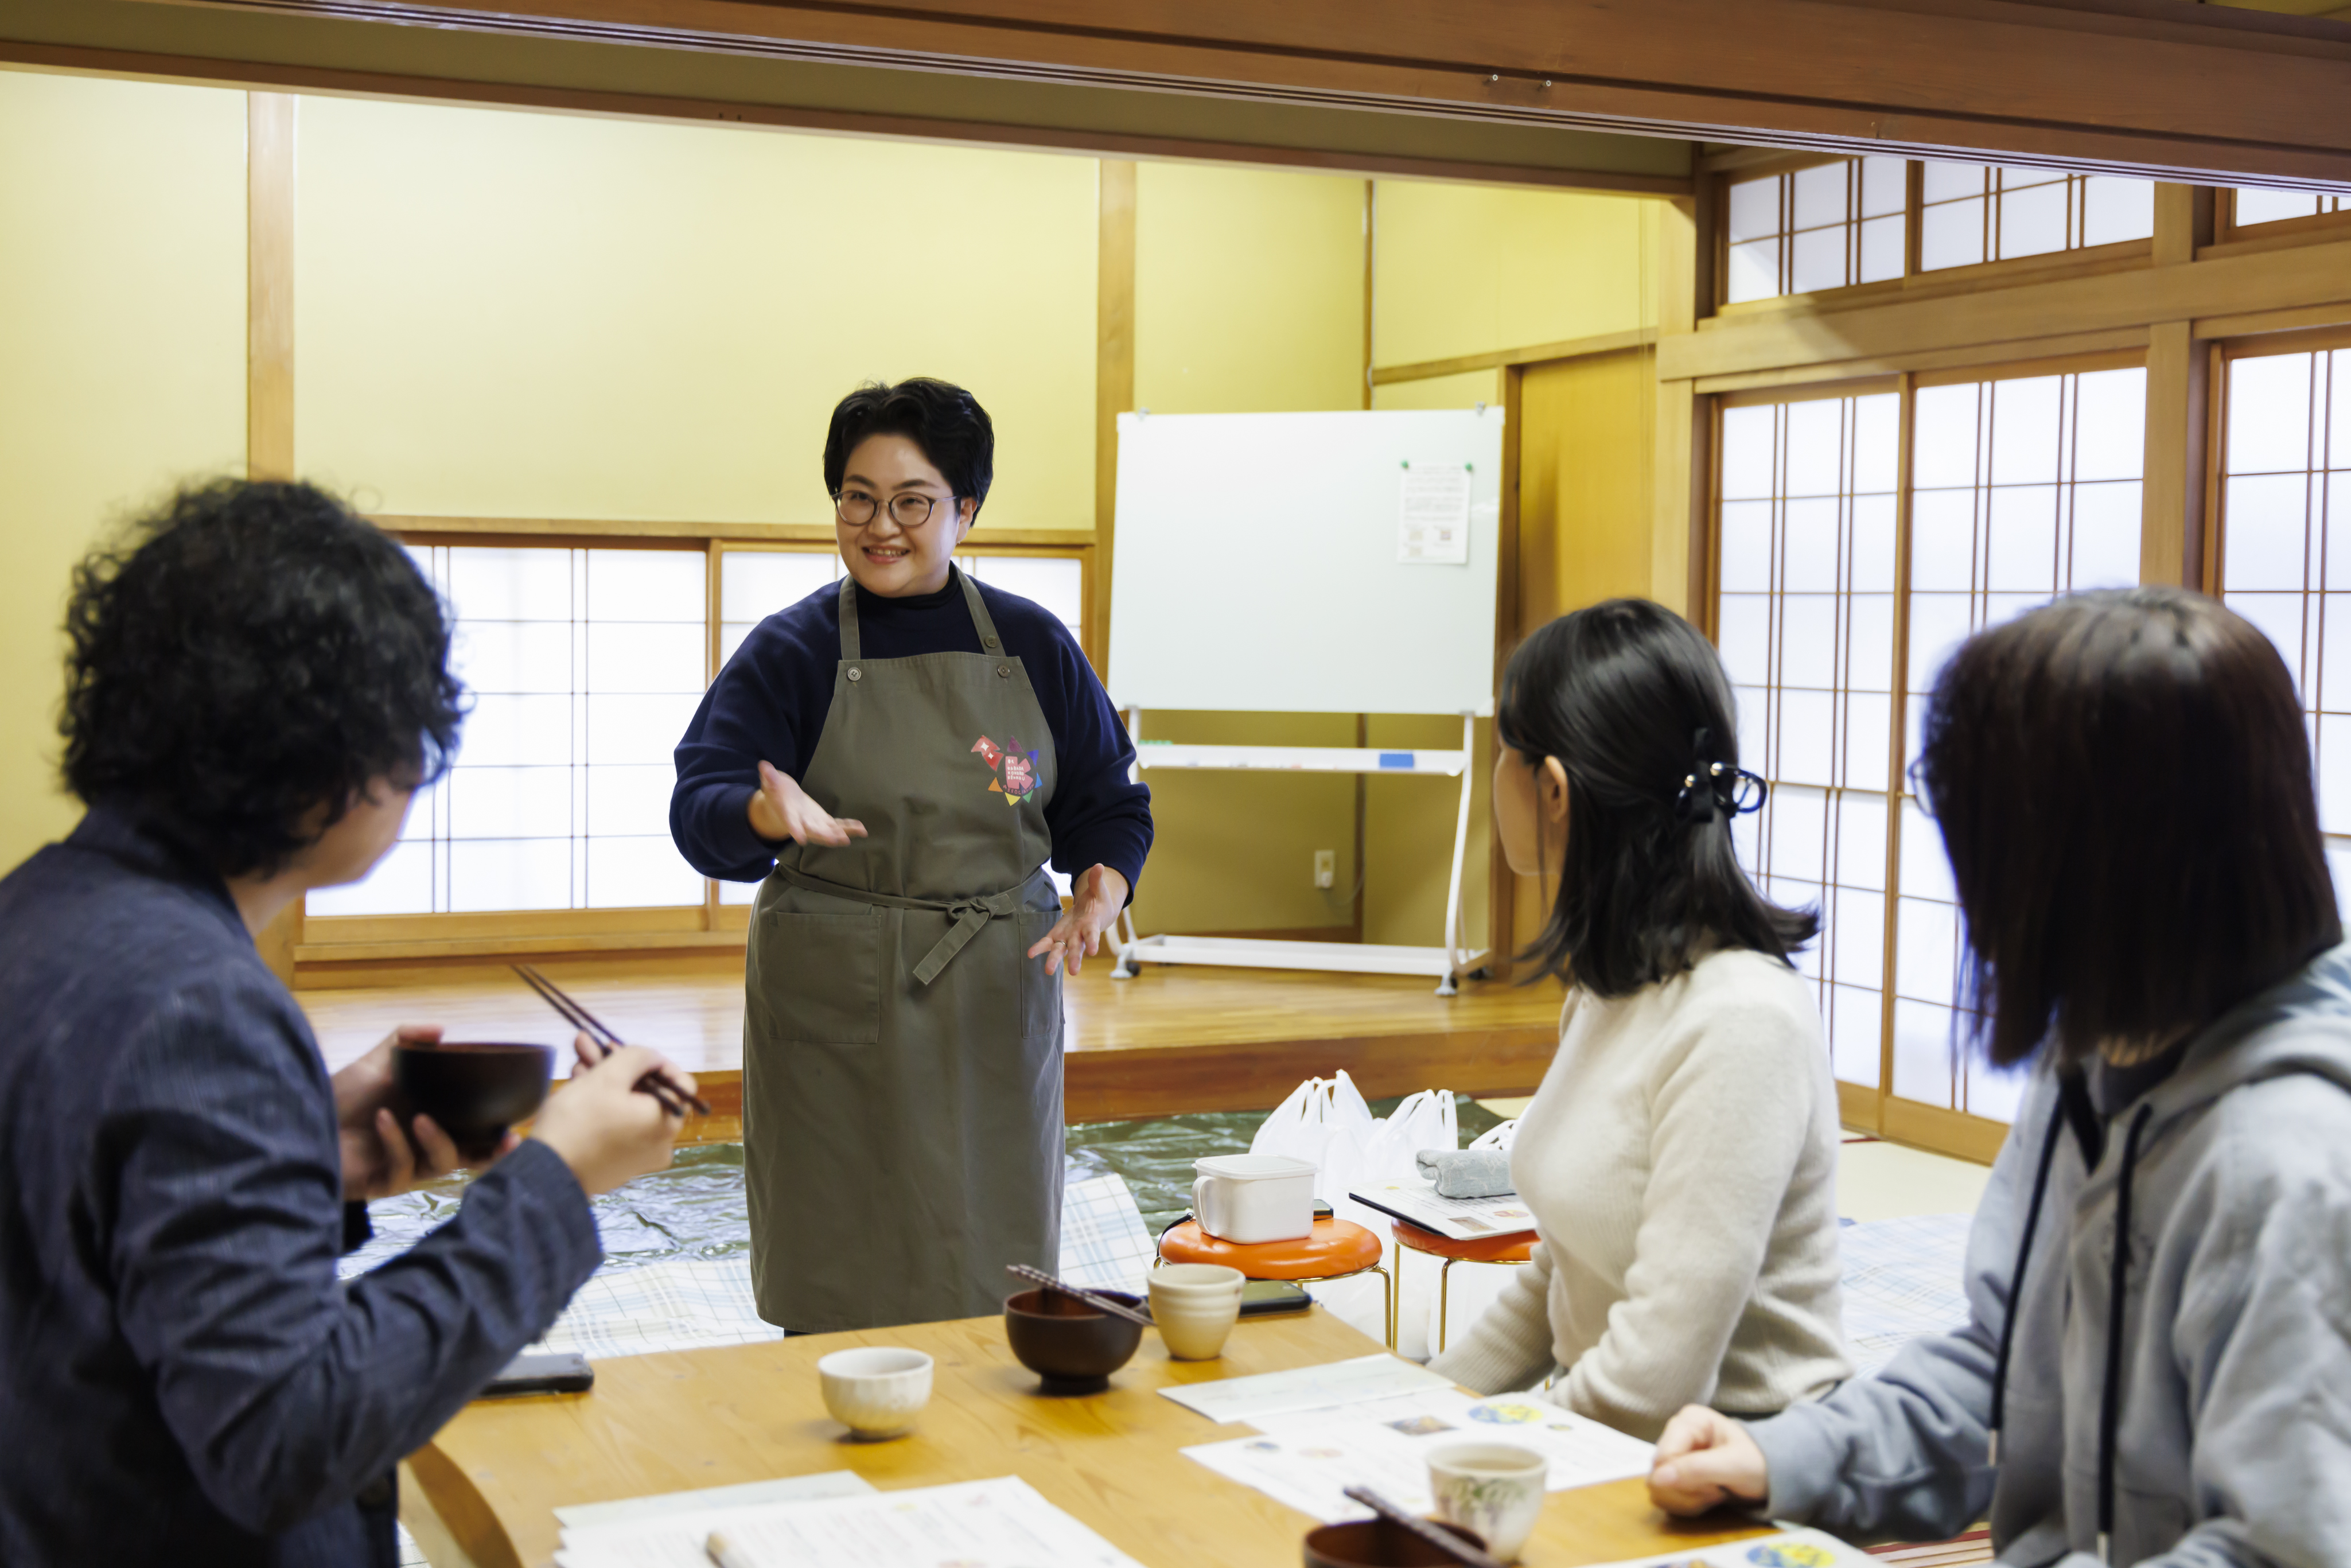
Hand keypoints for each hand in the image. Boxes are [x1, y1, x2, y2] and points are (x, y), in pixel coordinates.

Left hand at [333, 1024, 506, 1199]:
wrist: (297, 1127)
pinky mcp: (384, 1183)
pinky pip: (404, 1167)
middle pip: (471, 1156)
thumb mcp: (372, 1064)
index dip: (497, 1134)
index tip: (517, 1127)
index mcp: (429, 1120)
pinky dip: (397, 1142)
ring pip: (443, 1164)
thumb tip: (442, 1028)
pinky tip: (382, 1122)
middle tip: (504, 1139)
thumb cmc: (336, 1100)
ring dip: (438, 1140)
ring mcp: (405, 1167)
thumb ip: (405, 1040)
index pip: (473, 1131)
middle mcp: (422, 1146)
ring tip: (419, 1118)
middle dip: (491, 1152)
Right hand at [531, 1042, 695, 1195]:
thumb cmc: (579, 1122)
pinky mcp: (616, 1164)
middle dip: (619, 1067)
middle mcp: (660, 1143)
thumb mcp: (607, 1077)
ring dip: (605, 1082)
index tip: (627, 1051)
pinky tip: (578, 1086)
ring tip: (577, 1064)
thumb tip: (652, 1057)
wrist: (545, 1177)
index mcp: (666, 1123)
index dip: (656, 1062)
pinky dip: (602, 1106)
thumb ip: (636, 1057)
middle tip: (590, 1048)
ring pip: (628, 1107)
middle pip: (648, 1093)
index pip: (680, 1083)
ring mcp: (638, 1156)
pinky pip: (618, 1126)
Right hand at [747, 760, 865, 847]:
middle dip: (825, 836)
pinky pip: (838, 826)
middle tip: (836, 840)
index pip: (791, 823)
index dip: (795, 830)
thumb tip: (763, 765)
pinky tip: (862, 830)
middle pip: (813, 832)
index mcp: (788, 814)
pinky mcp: (825, 822)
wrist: (784, 805)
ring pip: (828, 832)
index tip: (800, 839)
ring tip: (850, 837)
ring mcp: (815, 824)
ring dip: (840, 834)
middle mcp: (803, 823)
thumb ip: (769, 777)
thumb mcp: (771, 783)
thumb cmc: (777, 792)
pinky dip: (849, 828)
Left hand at [1026, 865, 1128, 975]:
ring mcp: (1068, 937)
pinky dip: (1040, 948)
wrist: (1095, 912)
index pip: (1092, 935)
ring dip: (1055, 960)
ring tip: (1048, 971)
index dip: (1092, 942)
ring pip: (1061, 951)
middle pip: (1076, 948)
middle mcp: (1079, 936)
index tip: (1093, 951)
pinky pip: (1048, 943)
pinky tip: (1030, 953)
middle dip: (1075, 959)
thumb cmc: (1098, 901)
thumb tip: (1099, 866)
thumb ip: (1097, 880)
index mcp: (1091, 925)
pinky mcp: (1058, 935)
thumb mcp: (1098, 890)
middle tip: (1074, 972)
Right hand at [1648, 1405, 1769, 1514]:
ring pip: (1658, 1489)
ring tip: (1714, 1493)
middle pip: (1658, 1474)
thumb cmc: (1757, 1463)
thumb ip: (1697, 1468)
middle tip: (1717, 1490)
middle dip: (1689, 1491)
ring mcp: (1672, 1456)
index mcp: (1689, 1420)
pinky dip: (1687, 1506)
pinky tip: (1707, 1498)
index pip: (1664, 1457)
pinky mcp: (1672, 1475)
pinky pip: (1664, 1497)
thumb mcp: (1734, 1465)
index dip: (1685, 1478)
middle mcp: (1675, 1435)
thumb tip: (1656, 1479)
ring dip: (1689, 1500)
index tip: (1715, 1483)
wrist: (1770, 1478)